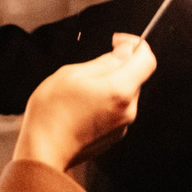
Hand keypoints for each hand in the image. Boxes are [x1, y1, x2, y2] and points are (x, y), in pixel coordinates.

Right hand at [13, 34, 154, 172]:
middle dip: (116, 66)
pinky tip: (81, 107)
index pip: (147, 60)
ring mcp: (123, 125)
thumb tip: (125, 51)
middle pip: (134, 77)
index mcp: (119, 90)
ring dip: (109, 85)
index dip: (135, 44)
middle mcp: (128, 109)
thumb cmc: (52, 112)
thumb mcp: (72, 74)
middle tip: (86, 69)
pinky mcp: (115, 135)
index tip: (118, 41)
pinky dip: (105, 102)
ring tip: (79, 91)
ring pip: (125, 93)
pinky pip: (117, 109)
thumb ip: (104, 61)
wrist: (44, 151)